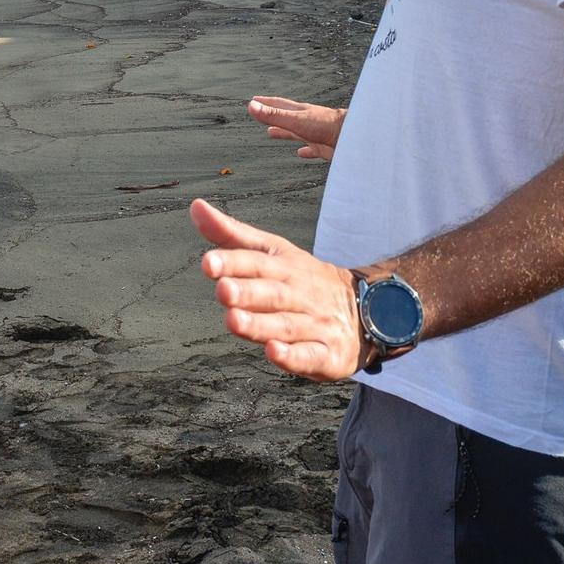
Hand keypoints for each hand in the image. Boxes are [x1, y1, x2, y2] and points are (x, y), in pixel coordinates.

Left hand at [191, 198, 361, 380]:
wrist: (367, 310)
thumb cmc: (304, 281)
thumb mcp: (273, 251)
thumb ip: (232, 234)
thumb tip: (196, 207)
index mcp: (286, 267)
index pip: (259, 262)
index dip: (234, 262)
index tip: (208, 263)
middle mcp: (300, 294)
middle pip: (272, 293)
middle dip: (247, 292)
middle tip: (222, 290)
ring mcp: (315, 324)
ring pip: (286, 325)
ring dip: (260, 324)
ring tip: (234, 320)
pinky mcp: (327, 354)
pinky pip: (310, 356)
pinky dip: (293, 356)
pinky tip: (273, 352)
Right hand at [248, 96, 344, 160]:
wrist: (352, 137)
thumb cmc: (326, 126)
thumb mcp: (294, 120)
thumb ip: (273, 115)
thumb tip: (252, 106)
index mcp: (299, 113)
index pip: (279, 105)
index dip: (266, 103)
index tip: (255, 100)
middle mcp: (307, 121)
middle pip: (286, 117)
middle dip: (272, 116)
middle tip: (261, 115)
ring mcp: (316, 134)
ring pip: (296, 132)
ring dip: (284, 132)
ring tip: (272, 133)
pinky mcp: (324, 147)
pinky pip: (311, 149)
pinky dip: (304, 150)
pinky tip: (301, 153)